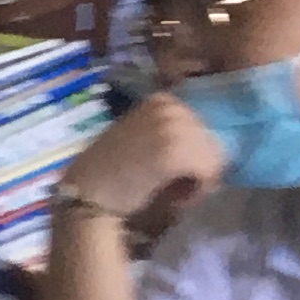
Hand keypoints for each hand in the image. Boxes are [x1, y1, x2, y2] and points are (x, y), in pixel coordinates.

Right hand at [60, 92, 226, 225]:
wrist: (85, 195)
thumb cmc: (112, 172)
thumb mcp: (142, 137)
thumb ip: (173, 133)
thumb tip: (209, 145)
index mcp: (162, 100)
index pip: (204, 126)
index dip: (197, 152)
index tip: (179, 171)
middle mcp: (168, 107)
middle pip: (212, 140)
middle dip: (201, 166)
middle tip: (179, 186)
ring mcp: (171, 127)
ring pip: (214, 156)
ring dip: (201, 179)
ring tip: (179, 193)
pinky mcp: (173, 152)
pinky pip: (208, 171)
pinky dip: (199, 190)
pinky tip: (180, 199)